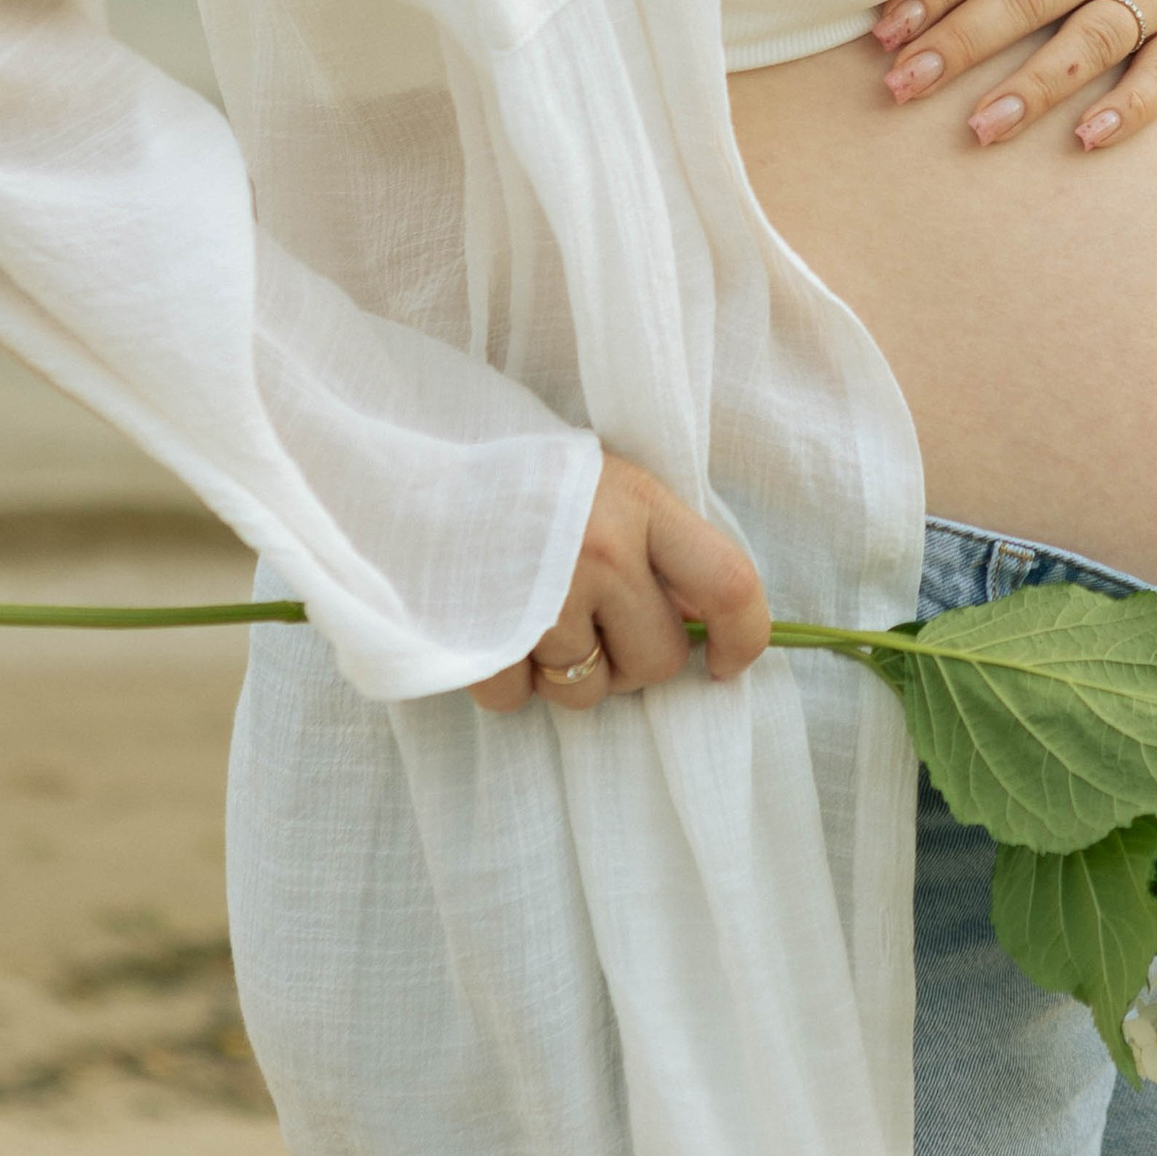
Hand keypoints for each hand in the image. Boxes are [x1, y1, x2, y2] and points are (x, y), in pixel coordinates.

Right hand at [465, 452, 770, 713]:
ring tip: (536, 616)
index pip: (728, 584)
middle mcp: (602, 550)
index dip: (744, 638)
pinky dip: (506, 679)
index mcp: (641, 503)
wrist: (412, 456)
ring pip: (587, 693)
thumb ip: (659, 543)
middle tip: (595, 622)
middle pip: (658, 661)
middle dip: (632, 660)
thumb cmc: (526, 477)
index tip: (724, 663)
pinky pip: (515, 699)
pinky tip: (494, 627)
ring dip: (565, 672)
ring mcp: (543, 596)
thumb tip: (706, 624)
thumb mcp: (608, 485)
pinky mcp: (484, 634)